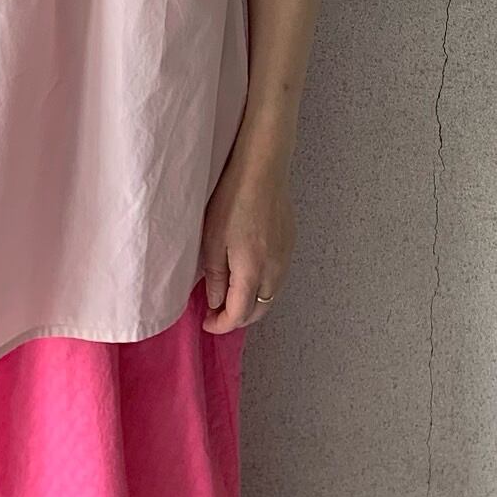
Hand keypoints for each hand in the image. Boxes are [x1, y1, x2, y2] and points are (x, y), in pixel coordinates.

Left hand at [199, 155, 294, 333]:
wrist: (262, 171)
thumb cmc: (231, 202)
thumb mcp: (212, 241)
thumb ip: (215, 277)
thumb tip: (216, 302)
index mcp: (252, 271)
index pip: (239, 315)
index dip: (221, 325)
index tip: (205, 321)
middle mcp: (275, 270)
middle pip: (259, 310)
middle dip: (237, 318)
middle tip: (216, 311)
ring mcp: (286, 257)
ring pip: (270, 296)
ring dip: (251, 303)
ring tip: (230, 294)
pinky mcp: (290, 244)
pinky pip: (277, 278)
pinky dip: (262, 286)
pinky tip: (248, 273)